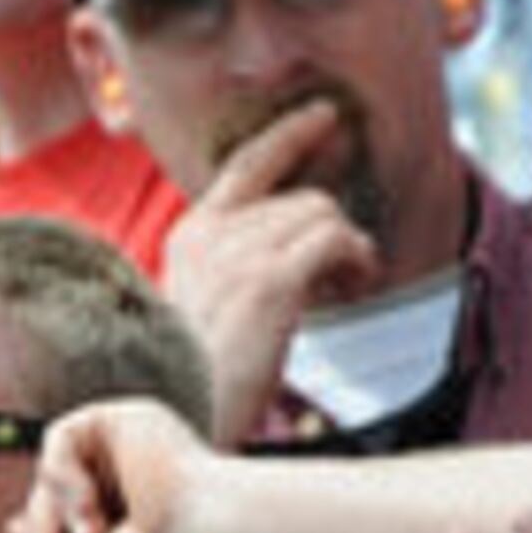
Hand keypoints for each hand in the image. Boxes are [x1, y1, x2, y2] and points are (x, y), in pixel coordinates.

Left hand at [11, 396, 243, 532]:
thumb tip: (11, 525)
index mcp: (124, 517)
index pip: (57, 516)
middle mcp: (125, 478)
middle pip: (47, 493)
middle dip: (44, 527)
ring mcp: (125, 448)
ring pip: (50, 470)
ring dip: (56, 510)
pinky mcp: (124, 418)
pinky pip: (59, 438)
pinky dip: (63, 477)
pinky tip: (91, 505)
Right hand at [157, 103, 383, 439]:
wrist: (174, 415)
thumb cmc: (197, 376)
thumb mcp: (206, 306)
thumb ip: (239, 268)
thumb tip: (309, 247)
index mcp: (191, 237)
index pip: (246, 166)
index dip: (289, 137)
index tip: (324, 117)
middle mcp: (210, 235)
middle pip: (300, 198)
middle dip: (332, 231)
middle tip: (342, 276)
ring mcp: (238, 255)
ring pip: (323, 213)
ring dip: (348, 249)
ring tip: (346, 288)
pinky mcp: (269, 281)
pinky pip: (336, 240)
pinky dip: (357, 261)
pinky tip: (354, 289)